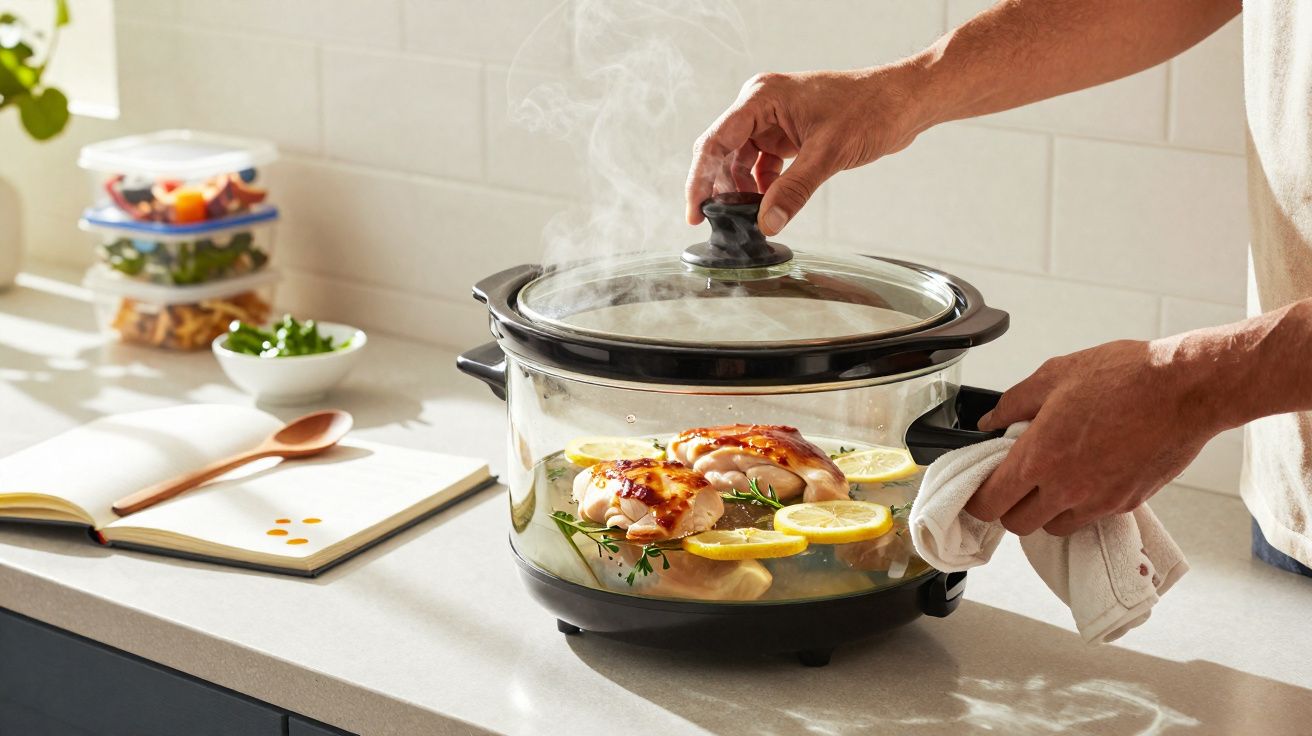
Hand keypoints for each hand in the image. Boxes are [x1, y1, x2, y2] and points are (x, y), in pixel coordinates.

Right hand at [685, 64, 931, 234]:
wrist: (903, 102)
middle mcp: (760, 104)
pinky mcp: (787, 132)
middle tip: (719, 224)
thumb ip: (793, 191)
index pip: (715, 142)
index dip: (700, 180)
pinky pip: (762, 163)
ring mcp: (773, 118)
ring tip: (748, 219)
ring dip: (742, 190)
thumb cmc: (870, 110)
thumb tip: (766, 224)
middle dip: (719, 189)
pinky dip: (762, 186)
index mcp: (761, 97)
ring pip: (740, 161)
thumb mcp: (828, 154)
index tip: (695, 214)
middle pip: (722, 152)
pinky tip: (768, 205)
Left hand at [964, 339, 1226, 535]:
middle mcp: (1067, 488)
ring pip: (1055, 527)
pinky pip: (1091, 518)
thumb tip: (991, 420)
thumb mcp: (1055, 376)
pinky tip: (1086, 474)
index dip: (978, 500)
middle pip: (1018, 525)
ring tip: (1052, 477)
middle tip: (1014, 481)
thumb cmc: (1127, 377)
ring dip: (1045, 510)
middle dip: (1009, 507)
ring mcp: (1099, 501)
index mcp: (1041, 457)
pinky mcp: (1127, 504)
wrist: (1187, 388)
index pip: (991, 503)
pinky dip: (1080, 505)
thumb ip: (1014, 403)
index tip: (979, 489)